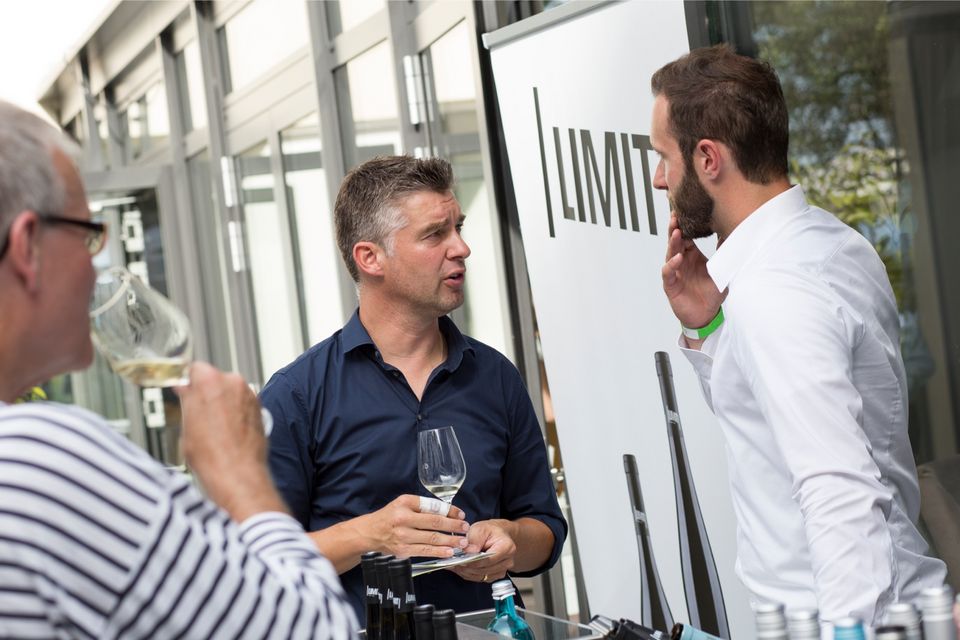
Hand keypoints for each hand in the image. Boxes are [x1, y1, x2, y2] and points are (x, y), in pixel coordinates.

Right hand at [175, 361, 285, 520]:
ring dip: (222, 402)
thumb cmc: (213, 456)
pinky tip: (226, 431)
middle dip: (206, 392)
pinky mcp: (260, 407)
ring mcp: (249, 394)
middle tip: (197, 413)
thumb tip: (185, 389)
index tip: (183, 389)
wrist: (238, 476)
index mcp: (210, 380)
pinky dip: (235, 412)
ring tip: (213, 427)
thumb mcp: (186, 424)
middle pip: (214, 379)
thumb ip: (187, 400)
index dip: (187, 382)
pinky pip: (242, 403)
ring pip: (229, 392)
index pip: (193, 369)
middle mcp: (233, 382)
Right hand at [357, 495, 469, 558]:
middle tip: (466, 528)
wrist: (369, 533)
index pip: (432, 506)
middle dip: (453, 526)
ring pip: (432, 538)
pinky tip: (449, 552)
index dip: (450, 511)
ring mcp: (403, 535)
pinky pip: (425, 551)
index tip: (461, 515)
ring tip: (462, 541)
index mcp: (405, 502)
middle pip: (434, 522)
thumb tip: (447, 512)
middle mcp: (403, 518)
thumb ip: (422, 506)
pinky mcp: (403, 550)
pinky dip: (439, 552)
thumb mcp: (403, 503)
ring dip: (450, 540)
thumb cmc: (390, 517)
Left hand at [450, 519, 516, 582]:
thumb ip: (474, 539)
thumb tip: (468, 551)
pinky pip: (480, 578)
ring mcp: (502, 570)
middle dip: (467, 567)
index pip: (488, 559)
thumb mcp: (481, 528)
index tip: (459, 560)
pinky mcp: (495, 575)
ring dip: (466, 572)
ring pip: (481, 576)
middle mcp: (507, 561)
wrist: (497, 535)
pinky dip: (468, 574)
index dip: (472, 561)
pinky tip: (460, 568)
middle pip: (484, 569)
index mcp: (507, 547)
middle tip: (452, 563)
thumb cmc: (490, 531)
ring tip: (454, 565)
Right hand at [662, 212, 725, 328]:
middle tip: (676, 216)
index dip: (684, 225)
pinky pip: (668, 273)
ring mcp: (674, 272)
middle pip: (675, 241)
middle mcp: (681, 261)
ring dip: (673, 243)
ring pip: (670, 254)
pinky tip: (678, 259)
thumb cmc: (712, 293)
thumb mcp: (722, 270)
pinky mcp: (671, 285)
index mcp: (692, 255)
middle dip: (674, 228)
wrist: (707, 315)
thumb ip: (725, 252)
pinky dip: (671, 265)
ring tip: (677, 232)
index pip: (685, 236)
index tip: (685, 212)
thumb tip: (734, 233)